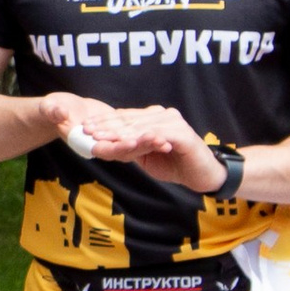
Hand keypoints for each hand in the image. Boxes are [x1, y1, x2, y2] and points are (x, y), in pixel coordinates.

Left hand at [48, 99, 229, 191]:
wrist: (203, 175)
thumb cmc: (176, 165)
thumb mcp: (147, 156)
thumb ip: (130, 147)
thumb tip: (106, 145)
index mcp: (154, 117)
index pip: (125, 117)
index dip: (104, 122)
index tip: (85, 128)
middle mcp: (163, 115)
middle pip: (129, 119)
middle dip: (106, 125)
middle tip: (87, 130)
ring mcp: (173, 122)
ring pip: (139, 125)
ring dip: (118, 131)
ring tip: (100, 136)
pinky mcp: (181, 134)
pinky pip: (155, 135)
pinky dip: (139, 138)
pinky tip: (124, 142)